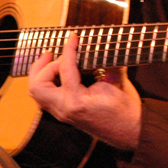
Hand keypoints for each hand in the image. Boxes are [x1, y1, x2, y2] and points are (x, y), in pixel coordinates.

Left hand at [28, 32, 141, 151]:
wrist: (130, 130)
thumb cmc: (125, 109)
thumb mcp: (117, 80)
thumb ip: (105, 60)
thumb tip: (100, 43)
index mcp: (77, 101)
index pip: (65, 69)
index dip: (69, 49)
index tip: (73, 37)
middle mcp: (65, 109)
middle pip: (38, 85)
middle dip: (43, 66)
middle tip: (53, 53)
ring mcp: (62, 113)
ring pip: (37, 93)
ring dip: (41, 74)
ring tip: (51, 60)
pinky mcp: (64, 113)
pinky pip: (45, 97)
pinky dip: (47, 82)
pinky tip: (57, 72)